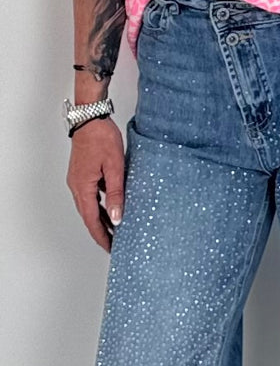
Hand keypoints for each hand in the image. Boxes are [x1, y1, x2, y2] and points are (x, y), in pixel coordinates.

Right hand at [66, 117, 124, 250]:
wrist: (90, 117)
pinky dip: (99, 206)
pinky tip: (110, 207)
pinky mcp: (81, 173)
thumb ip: (116, 194)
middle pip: (88, 216)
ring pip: (89, 206)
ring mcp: (77, 180)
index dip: (102, 237)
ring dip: (100, 219)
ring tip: (114, 231)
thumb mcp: (114, 167)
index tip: (111, 249)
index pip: (93, 220)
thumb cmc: (101, 137)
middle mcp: (77, 186)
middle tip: (114, 244)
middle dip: (101, 232)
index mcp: (83, 187)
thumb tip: (117, 218)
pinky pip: (90, 196)